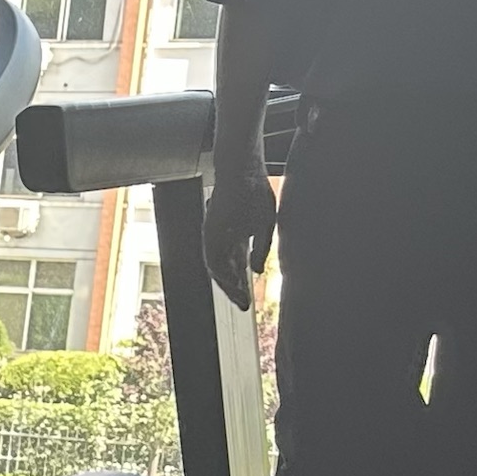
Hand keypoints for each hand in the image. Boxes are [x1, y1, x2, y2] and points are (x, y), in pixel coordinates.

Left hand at [205, 166, 276, 310]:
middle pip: (226, 271)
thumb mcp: (265, 223)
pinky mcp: (210, 231)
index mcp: (236, 238)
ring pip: (217, 268)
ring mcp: (214, 236)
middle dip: (235, 290)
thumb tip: (256, 273)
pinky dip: (222, 271)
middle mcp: (222, 240)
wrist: (242, 169)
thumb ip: (261, 248)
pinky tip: (232, 282)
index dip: (243, 283)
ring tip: (240, 299)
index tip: (250, 300)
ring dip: (228, 285)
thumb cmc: (255, 191)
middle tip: (244, 306)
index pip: (237, 266)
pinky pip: (213, 257)